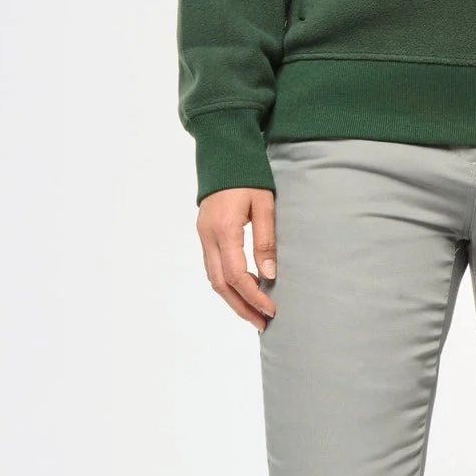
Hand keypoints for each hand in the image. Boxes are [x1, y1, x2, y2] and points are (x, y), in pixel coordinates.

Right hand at [197, 186, 277, 326]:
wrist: (223, 153)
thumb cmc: (249, 176)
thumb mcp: (264, 205)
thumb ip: (266, 240)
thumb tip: (269, 274)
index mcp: (224, 230)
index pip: (236, 276)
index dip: (254, 297)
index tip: (272, 309)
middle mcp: (208, 237)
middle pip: (220, 284)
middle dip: (241, 307)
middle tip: (263, 323)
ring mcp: (203, 236)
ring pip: (214, 278)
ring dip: (233, 299)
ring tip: (254, 313)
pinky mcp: (205, 234)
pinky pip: (213, 267)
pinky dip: (227, 284)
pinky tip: (243, 290)